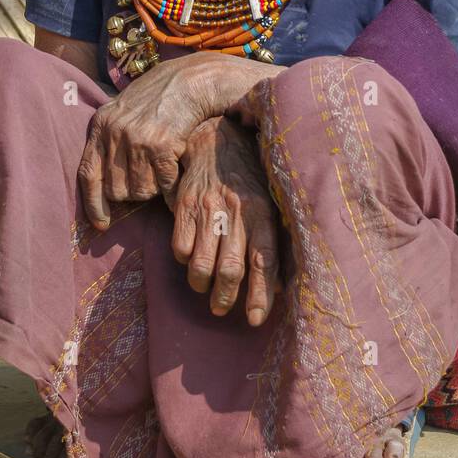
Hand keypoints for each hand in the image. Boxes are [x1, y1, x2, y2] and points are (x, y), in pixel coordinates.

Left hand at [78, 50, 283, 229]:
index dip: (93, 204)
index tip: (101, 224)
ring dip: (154, 188)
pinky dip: (171, 185)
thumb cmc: (159, 97)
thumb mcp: (123, 110)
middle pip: (116, 189)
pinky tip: (176, 170)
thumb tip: (103, 183)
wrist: (190, 80)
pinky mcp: (161, 146)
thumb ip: (110, 138)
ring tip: (163, 169)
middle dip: (133, 192)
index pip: (88, 174)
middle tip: (149, 179)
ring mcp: (137, 139)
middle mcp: (114, 133)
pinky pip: (163, 184)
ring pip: (141, 191)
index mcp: (101, 124)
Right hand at [166, 115, 280, 325]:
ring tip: (206, 289)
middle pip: (230, 269)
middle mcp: (236, 211)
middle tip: (222, 308)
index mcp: (263, 212)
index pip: (264, 261)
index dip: (260, 294)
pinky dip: (185, 260)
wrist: (216, 138)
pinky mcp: (184, 205)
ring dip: (202, 285)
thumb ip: (272, 240)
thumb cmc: (249, 176)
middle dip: (226, 297)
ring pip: (202, 264)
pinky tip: (191, 259)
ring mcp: (208, 208)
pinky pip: (181, 247)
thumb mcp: (269, 201)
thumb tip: (277, 285)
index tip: (255, 319)